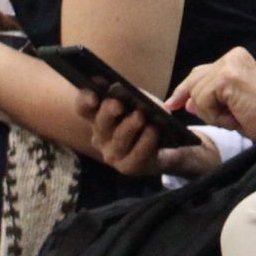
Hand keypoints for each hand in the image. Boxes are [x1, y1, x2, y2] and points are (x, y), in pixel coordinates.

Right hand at [77, 88, 219, 179]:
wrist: (170, 146)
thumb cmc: (148, 119)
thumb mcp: (140, 102)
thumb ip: (130, 95)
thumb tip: (121, 88)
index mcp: (98, 118)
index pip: (84, 107)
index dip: (85, 100)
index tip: (93, 94)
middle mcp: (101, 137)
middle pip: (100, 123)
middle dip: (108, 112)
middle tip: (118, 105)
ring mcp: (113, 154)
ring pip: (118, 139)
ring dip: (129, 126)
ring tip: (140, 116)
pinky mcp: (128, 167)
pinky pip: (136, 154)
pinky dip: (146, 141)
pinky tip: (153, 131)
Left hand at [174, 48, 255, 148]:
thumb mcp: (231, 107)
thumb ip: (209, 99)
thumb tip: (187, 102)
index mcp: (236, 58)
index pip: (201, 72)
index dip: (185, 89)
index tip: (172, 102)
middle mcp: (232, 56)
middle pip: (195, 80)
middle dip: (195, 101)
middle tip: (196, 111)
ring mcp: (229, 64)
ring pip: (197, 93)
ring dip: (211, 113)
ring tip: (236, 116)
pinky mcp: (227, 77)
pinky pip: (203, 100)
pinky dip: (215, 115)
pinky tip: (235, 116)